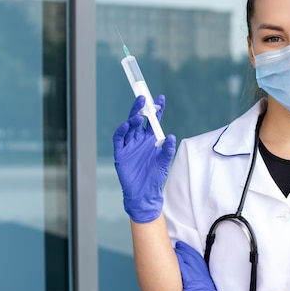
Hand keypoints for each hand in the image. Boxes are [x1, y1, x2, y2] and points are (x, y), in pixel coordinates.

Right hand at [113, 95, 175, 222]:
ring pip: (128, 127)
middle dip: (140, 109)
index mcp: (151, 139)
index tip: (160, 98)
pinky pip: (119, 139)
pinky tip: (126, 125)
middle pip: (138, 120)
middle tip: (143, 98)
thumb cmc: (155, 176)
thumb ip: (167, 150)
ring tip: (136, 116)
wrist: (144, 192)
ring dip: (131, 119)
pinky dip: (121, 131)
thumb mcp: (164, 163)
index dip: (156, 109)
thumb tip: (170, 136)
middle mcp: (139, 139)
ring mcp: (129, 145)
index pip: (153, 121)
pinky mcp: (120, 153)